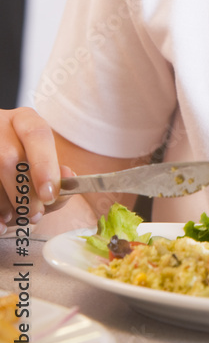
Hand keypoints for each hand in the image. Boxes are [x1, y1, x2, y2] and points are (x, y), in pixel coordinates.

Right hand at [0, 107, 70, 230]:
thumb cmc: (20, 164)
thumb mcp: (39, 161)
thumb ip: (56, 174)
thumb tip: (67, 178)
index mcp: (24, 120)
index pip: (37, 134)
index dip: (44, 165)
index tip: (49, 194)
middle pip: (10, 158)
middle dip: (24, 192)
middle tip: (36, 214)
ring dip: (5, 204)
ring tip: (15, 217)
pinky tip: (0, 222)